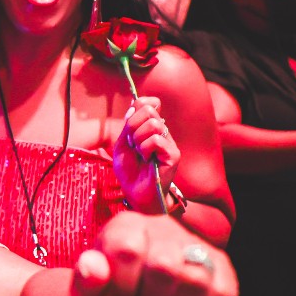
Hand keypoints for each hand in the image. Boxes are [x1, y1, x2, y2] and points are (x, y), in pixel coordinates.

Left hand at [74, 211, 235, 295]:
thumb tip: (91, 265)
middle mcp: (163, 227)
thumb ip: (86, 279)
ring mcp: (195, 245)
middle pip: (165, 267)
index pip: (128, 250)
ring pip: (196, 282)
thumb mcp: (88, 293)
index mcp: (126, 226)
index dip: (121, 288)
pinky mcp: (221, 268)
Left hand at [113, 96, 179, 212]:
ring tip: (139, 152)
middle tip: (132, 143)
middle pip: (149, 110)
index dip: (139, 106)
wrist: (134, 192)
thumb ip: (128, 124)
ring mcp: (168, 142)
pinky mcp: (173, 154)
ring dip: (139, 139)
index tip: (130, 123)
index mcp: (149, 127)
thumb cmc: (128, 170)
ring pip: (153, 124)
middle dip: (133, 125)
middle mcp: (161, 132)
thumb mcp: (122, 144)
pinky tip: (146, 159)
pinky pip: (156, 140)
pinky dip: (145, 149)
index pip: (149, 102)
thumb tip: (135, 104)